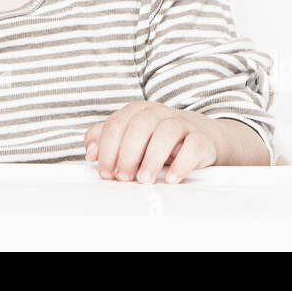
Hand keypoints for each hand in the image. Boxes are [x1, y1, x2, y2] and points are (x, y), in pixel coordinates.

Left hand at [83, 101, 221, 183]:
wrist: (198, 136)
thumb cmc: (157, 140)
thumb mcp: (128, 138)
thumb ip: (105, 139)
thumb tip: (91, 152)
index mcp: (137, 111)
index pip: (117, 124)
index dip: (108, 149)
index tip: (106, 171)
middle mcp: (159, 113)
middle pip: (139, 126)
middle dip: (128, 154)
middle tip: (123, 177)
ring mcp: (181, 123)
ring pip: (166, 132)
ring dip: (152, 158)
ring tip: (145, 179)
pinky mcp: (201, 138)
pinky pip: (193, 146)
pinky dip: (181, 163)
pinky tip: (171, 178)